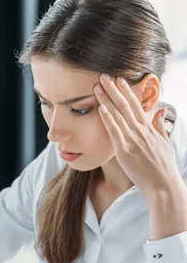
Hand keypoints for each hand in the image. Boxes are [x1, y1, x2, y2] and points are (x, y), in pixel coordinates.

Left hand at [94, 74, 180, 200]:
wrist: (163, 186)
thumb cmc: (163, 168)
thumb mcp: (165, 144)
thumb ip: (160, 126)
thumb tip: (160, 110)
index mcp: (149, 129)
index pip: (136, 105)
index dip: (127, 92)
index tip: (119, 80)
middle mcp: (141, 131)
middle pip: (125, 106)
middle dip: (114, 90)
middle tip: (104, 76)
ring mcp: (133, 140)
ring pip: (118, 115)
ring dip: (107, 99)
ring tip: (98, 86)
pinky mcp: (124, 151)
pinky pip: (114, 132)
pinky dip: (108, 119)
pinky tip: (100, 108)